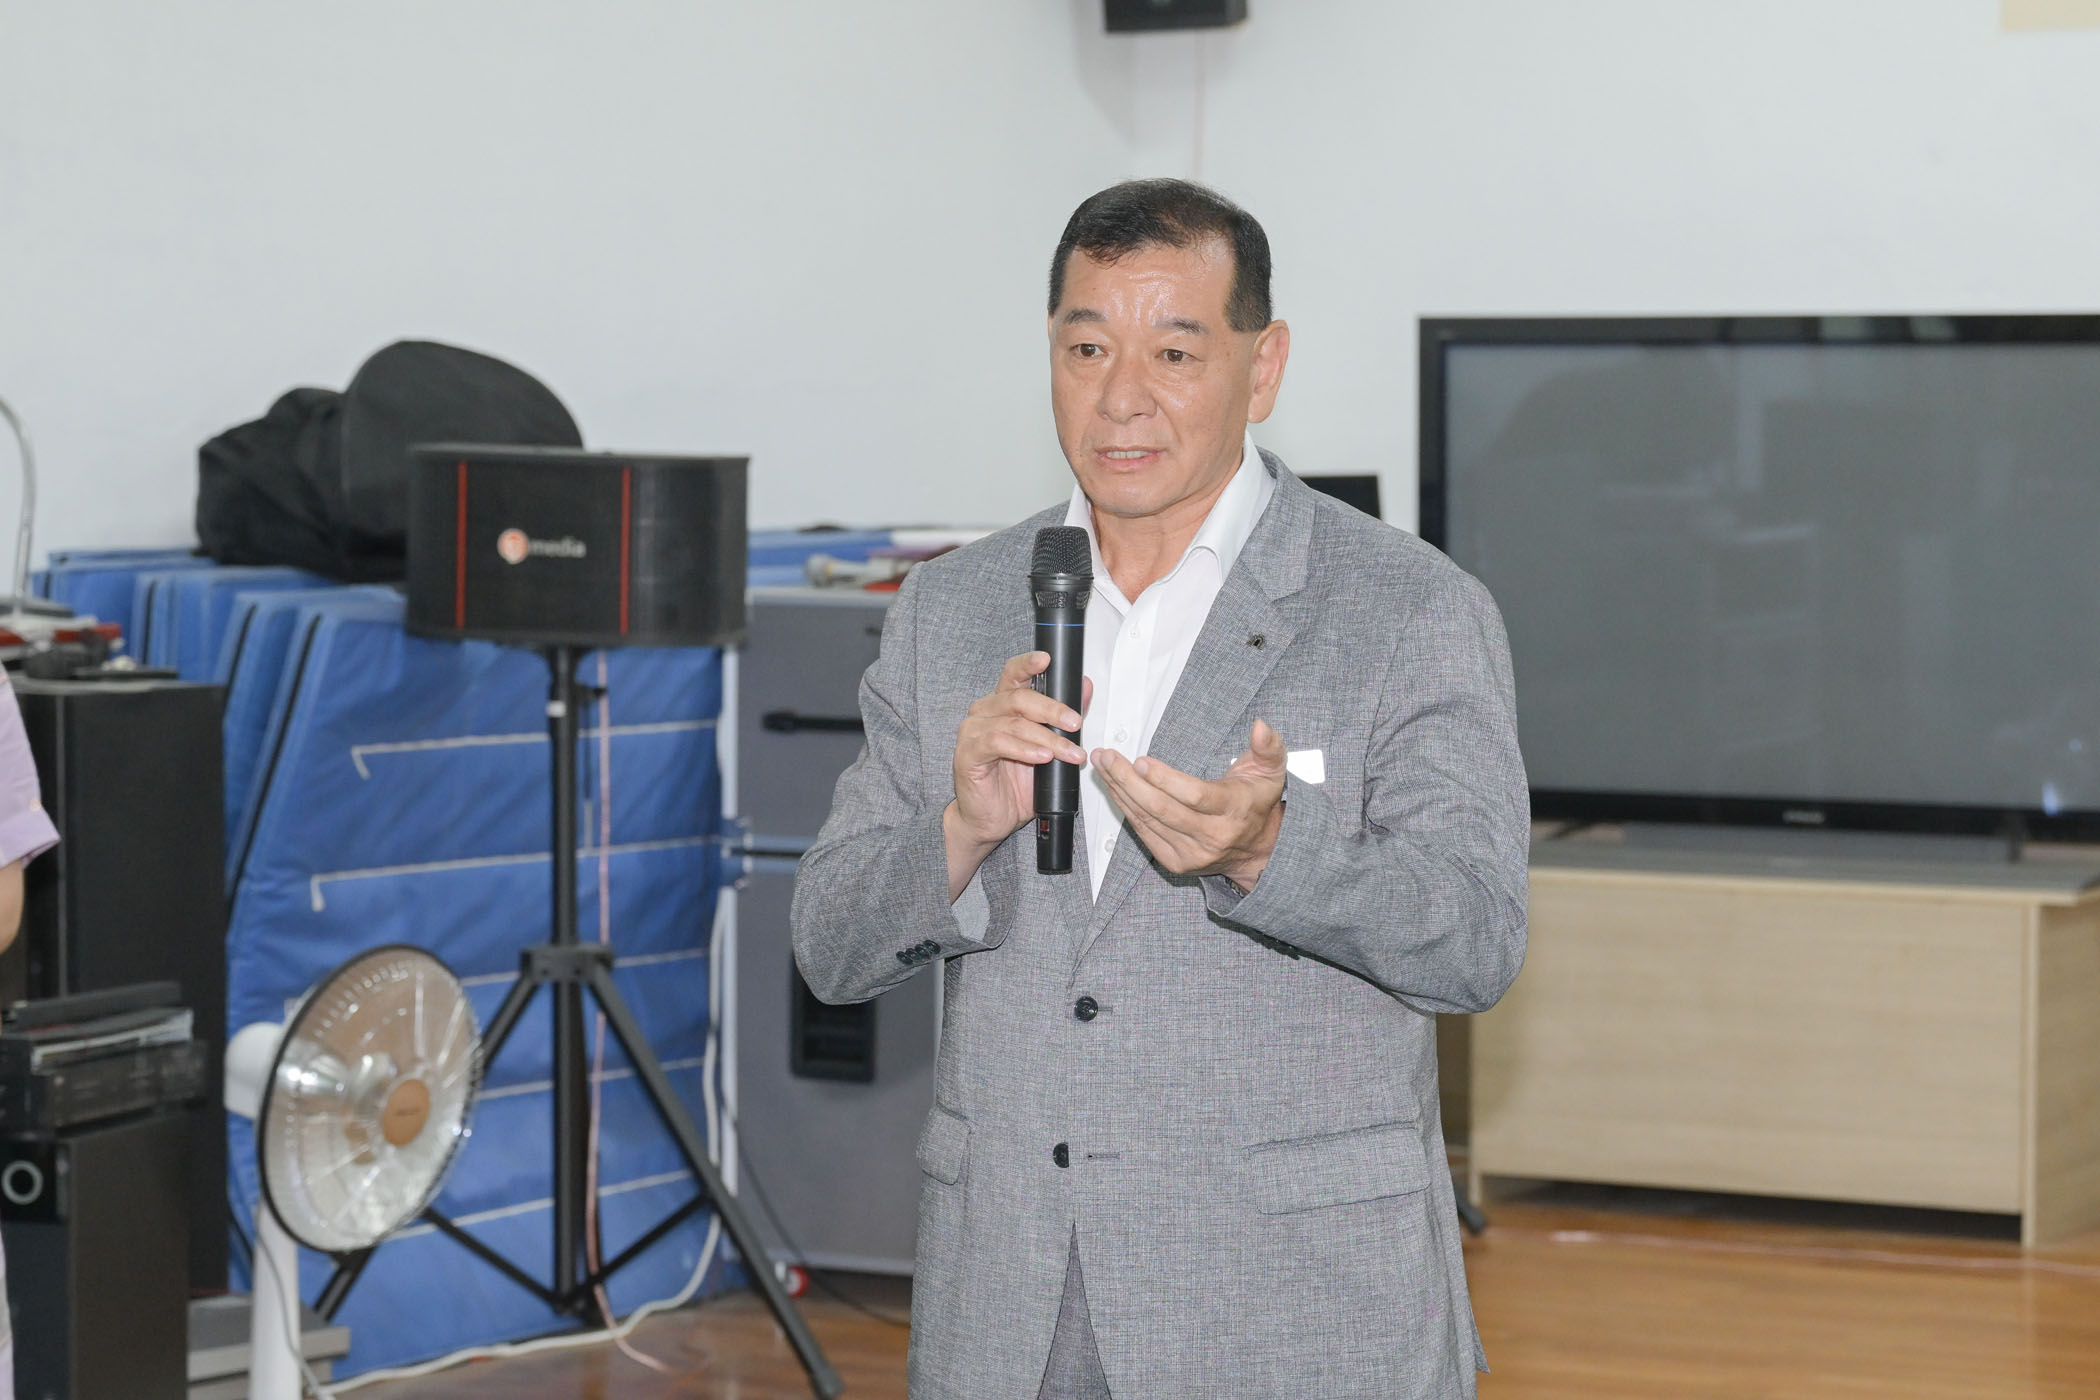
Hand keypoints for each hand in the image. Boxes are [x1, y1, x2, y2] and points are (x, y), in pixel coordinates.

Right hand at [945, 651, 1089, 897]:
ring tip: (1069, 753)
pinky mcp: (967, 754)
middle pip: (1019, 698)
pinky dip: (1024, 749)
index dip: (1029, 664)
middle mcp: (984, 713)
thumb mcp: (1049, 749)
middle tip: (1076, 724)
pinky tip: (1041, 758)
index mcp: (1002, 705)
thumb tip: (1085, 687)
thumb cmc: (1015, 786)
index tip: (1047, 659)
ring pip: (1014, 723)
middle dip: (1054, 710)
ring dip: (1047, 738)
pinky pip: (997, 743)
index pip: (1014, 674)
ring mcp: (973, 732)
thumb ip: (1064, 718)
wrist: (991, 820)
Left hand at [1091, 720, 1286, 889]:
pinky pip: (1144, 832)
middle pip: (1163, 809)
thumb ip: (1268, 746)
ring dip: (1120, 792)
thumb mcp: (1270, 771)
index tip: (1141, 761)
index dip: (1165, 780)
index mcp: (1234, 811)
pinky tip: (1114, 788)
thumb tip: (1260, 726)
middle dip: (1129, 782)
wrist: (1257, 848)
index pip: (1195, 797)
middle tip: (1109, 758)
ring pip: (1148, 820)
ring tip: (1104, 766)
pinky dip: (1126, 808)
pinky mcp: (1176, 861)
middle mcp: (1212, 836)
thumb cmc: (1256, 803)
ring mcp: (1192, 852)